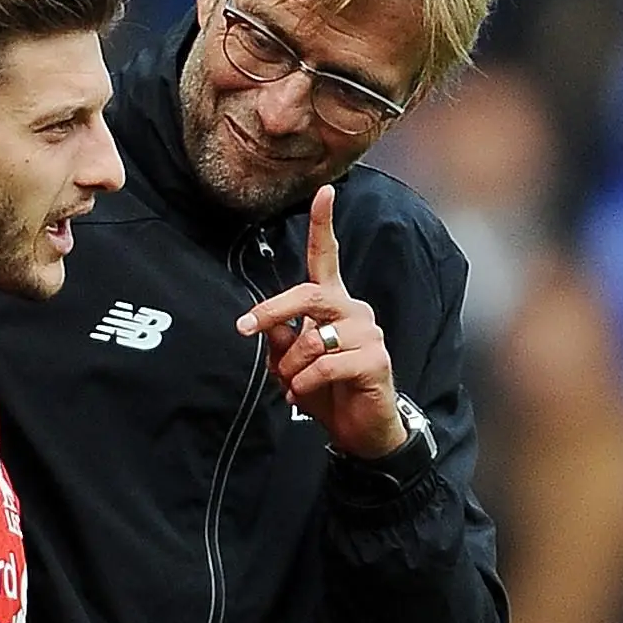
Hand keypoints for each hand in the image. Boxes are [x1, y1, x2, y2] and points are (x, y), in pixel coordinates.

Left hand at [234, 184, 406, 457]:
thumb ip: (281, 340)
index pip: (327, 257)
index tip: (323, 191)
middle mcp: (354, 310)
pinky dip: (306, 384)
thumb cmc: (330, 392)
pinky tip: (304, 396)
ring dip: (291, 367)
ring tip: (293, 386)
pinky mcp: (375, 360)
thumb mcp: (295, 365)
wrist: (363, 431)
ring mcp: (369, 333)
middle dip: (272, 312)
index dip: (324, 224)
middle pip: (309, 294)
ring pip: (312, 339)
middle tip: (246, 329)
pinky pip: (326, 364)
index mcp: (335, 304)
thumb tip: (263, 327)